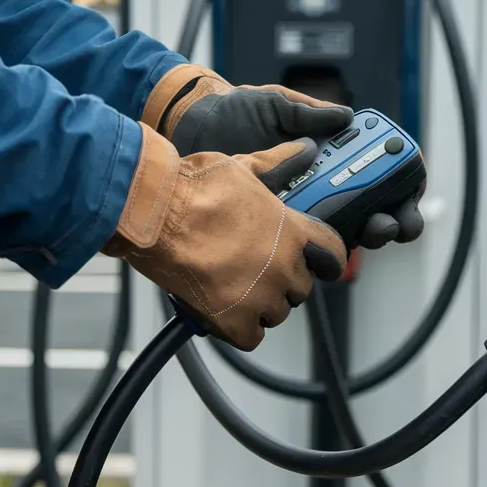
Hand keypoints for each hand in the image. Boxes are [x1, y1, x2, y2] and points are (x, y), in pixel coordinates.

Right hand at [104, 125, 347, 349]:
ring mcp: (260, 296)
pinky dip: (239, 329)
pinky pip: (251, 336)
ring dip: (261, 305)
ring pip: (276, 313)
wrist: (153, 214)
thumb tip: (302, 150)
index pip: (332, 254)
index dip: (326, 260)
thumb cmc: (193, 187)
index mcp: (292, 231)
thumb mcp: (241, 167)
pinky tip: (225, 312)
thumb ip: (276, 165)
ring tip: (236, 288)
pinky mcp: (232, 319)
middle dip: (283, 280)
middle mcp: (282, 266)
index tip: (321, 264)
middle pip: (301, 287)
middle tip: (257, 269)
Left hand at [141, 63, 423, 248]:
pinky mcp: (276, 228)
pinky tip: (328, 249)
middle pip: (374, 211)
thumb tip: (345, 117)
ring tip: (367, 234)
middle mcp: (324, 185)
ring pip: (346, 235)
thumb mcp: (276, 104)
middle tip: (388, 223)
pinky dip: (321, 251)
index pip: (381, 173)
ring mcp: (303, 209)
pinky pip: (304, 246)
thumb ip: (308, 113)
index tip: (411, 189)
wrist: (192, 127)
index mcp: (332, 154)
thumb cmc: (236, 112)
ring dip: (364, 239)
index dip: (404, 185)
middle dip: (392, 221)